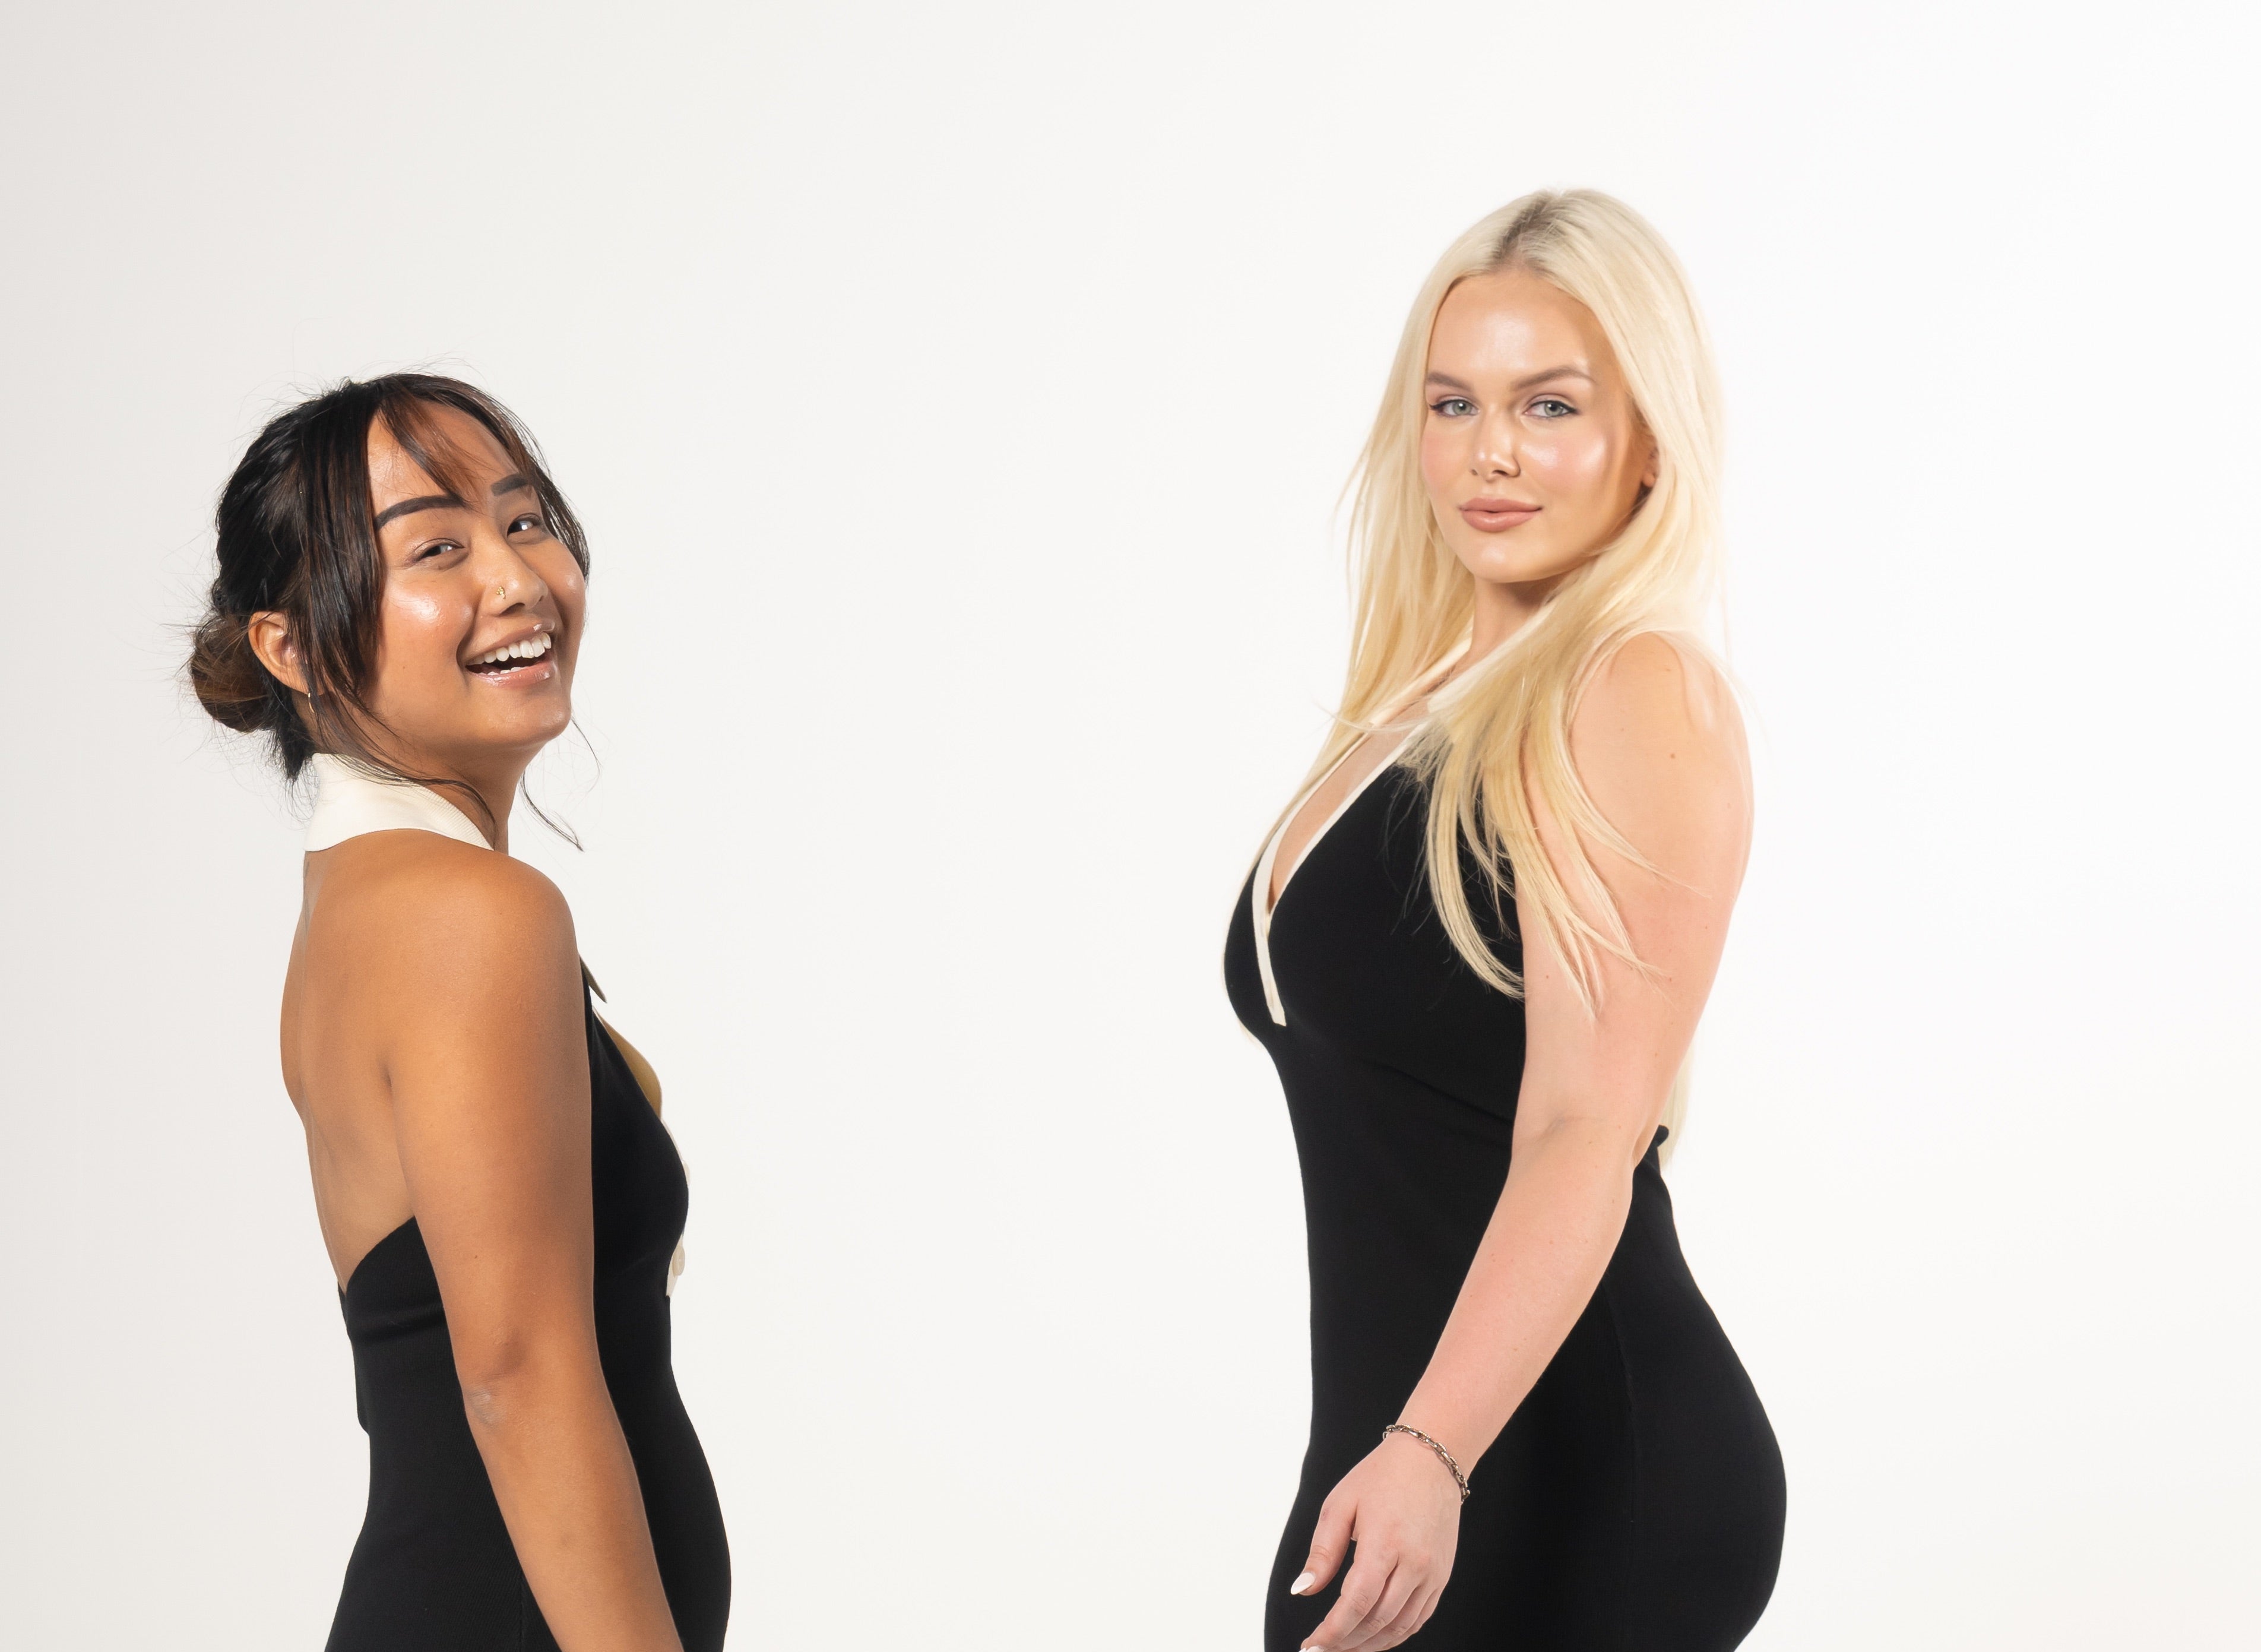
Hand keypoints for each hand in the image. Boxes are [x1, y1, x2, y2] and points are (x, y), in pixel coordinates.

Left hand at [1288, 1431, 1463, 1649]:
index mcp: (1385, 1541)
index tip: (1310, 1645)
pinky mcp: (1441, 1577)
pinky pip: (1418, 1619)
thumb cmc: (1381, 1477)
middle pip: (1378, 1620)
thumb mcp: (1340, 1504)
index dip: (1333, 1631)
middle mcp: (1415, 1562)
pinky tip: (1372, 1637)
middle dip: (1346, 1642)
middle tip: (1321, 1649)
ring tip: (1342, 1647)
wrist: (1431, 1460)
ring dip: (1369, 1645)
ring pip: (1400, 1627)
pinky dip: (1394, 1635)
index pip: (1357, 1602)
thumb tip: (1301, 1591)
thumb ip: (1323, 1552)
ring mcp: (1432, 1573)